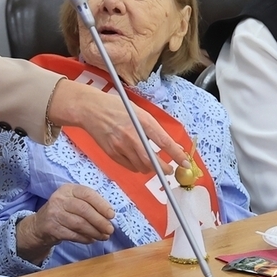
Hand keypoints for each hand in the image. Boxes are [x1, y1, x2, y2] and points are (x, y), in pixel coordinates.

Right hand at [15, 184, 114, 263]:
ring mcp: (54, 213)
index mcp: (68, 189)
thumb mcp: (73, 201)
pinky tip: (92, 240)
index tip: (112, 215)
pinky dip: (84, 238)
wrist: (40, 224)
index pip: (87, 194)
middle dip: (100, 221)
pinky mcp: (52, 228)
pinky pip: (72, 235)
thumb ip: (90, 204)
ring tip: (104, 236)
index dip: (101, 205)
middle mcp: (60, 199)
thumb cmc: (64, 211)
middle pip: (84, 210)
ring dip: (94, 232)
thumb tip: (109, 216)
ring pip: (79, 224)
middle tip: (110, 229)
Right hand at [48, 80, 188, 172]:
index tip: (185, 163)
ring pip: (142, 167)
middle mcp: (132, 135)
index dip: (177, 155)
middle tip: (170, 169)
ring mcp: (121, 146)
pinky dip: (138, 167)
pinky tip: (138, 160)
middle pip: (153, 161)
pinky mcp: (112, 153)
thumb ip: (154, 129)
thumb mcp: (139, 112)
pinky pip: (130, 167)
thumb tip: (171, 145)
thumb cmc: (117, 107)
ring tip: (153, 163)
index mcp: (142, 121)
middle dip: (165, 168)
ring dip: (151, 168)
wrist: (91, 110)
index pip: (164, 142)